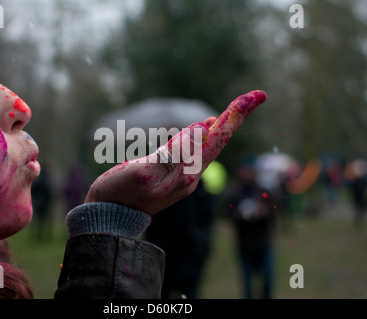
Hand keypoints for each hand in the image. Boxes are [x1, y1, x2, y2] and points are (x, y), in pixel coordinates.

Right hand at [84, 90, 266, 215]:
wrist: (110, 216)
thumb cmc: (119, 193)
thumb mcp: (144, 170)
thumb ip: (175, 151)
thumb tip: (205, 128)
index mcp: (185, 174)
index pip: (216, 138)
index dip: (234, 116)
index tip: (255, 97)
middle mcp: (191, 176)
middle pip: (218, 140)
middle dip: (236, 117)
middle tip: (256, 96)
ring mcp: (184, 177)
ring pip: (208, 145)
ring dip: (223, 124)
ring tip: (239, 107)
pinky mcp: (175, 175)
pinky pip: (196, 150)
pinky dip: (205, 134)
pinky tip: (210, 126)